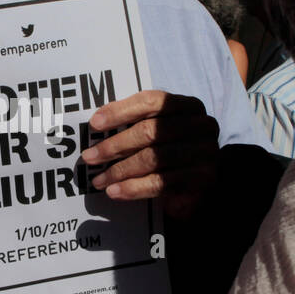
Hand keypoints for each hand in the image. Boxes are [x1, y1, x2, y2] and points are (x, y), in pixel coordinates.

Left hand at [82, 90, 219, 219]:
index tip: (94, 124)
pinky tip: (115, 192)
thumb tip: (97, 122)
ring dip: (120, 170)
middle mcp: (202, 126)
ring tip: (98, 180)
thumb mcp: (156, 131)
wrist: (196, 186)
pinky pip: (161, 182)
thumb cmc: (169, 152)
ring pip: (154, 158)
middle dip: (115, 145)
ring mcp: (205, 152)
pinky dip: (134, 188)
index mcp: (189, 106)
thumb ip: (135, 121)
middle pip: (151, 131)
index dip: (121, 111)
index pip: (152, 101)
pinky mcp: (202, 179)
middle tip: (89, 157)